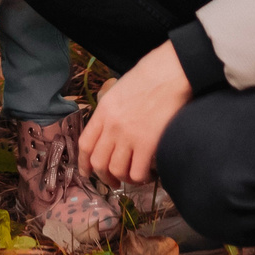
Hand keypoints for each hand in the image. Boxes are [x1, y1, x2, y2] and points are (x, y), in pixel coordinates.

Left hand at [78, 42, 192, 185]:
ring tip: (132, 178)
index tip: (88, 173)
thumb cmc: (149, 76)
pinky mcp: (147, 143)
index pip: (85, 144)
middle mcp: (112, 126)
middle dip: (104, 177)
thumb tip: (110, 129)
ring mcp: (128, 136)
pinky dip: (140, 178)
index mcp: (103, 111)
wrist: (170, 72)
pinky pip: (137, 172)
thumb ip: (111, 111)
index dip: (84, 163)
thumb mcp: (119, 90)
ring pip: (117, 170)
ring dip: (124, 179)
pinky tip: (146, 174)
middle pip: (99, 162)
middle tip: (113, 181)